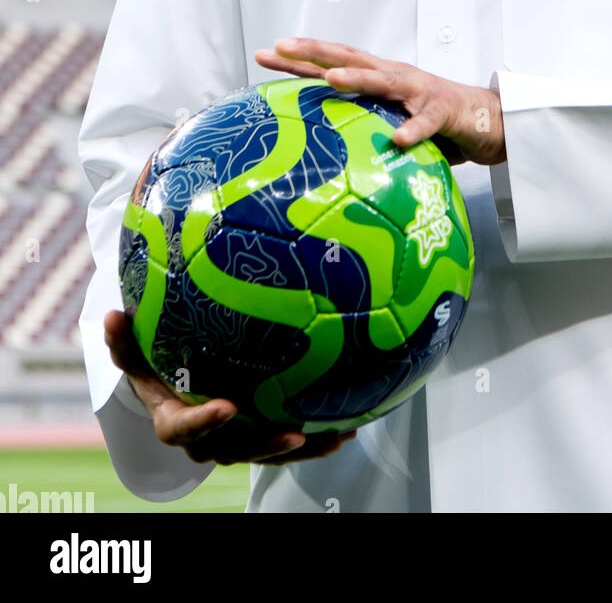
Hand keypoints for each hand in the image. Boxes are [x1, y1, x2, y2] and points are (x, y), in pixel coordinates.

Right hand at [104, 310, 356, 465]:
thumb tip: (112, 315)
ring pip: (265, 452)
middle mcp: (205, 438)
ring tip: (332, 438)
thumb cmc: (154, 364)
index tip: (227, 406)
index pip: (183, 429)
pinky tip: (345, 429)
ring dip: (301, 449)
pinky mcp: (257, 435)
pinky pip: (285, 443)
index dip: (204, 422)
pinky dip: (315, 440)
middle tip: (293, 435)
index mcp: (173, 419)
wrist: (171, 385)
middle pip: (234, 450)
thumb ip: (123, 339)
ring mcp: (233, 441)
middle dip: (264, 446)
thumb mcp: (134, 352)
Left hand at [254, 37, 505, 165]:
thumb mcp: (389, 121)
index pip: (332, 65)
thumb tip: (318, 147)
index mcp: (379, 78)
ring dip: (358, 77)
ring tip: (331, 78)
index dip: (299, 60)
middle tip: (281, 47)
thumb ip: (360, 128)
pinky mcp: (443, 112)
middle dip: (314, 52)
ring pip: (384, 80)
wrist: (487, 120)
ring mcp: (419, 91)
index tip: (264, 54)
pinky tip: (398, 139)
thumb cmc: (432, 122)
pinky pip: (426, 122)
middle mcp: (394, 76)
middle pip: (350, 58)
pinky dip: (412, 130)